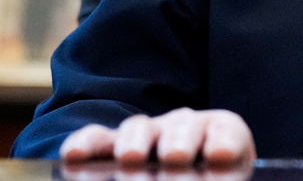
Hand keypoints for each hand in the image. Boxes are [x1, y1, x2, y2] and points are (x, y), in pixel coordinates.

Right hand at [60, 107, 255, 165]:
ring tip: (132, 158)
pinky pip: (97, 140)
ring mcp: (148, 134)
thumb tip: (204, 174)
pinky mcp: (112, 145)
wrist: (190, 169)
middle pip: (184, 127)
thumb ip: (212, 176)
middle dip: (179, 142)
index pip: (227, 134)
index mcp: (221, 139)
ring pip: (141, 128)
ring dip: (136, 142)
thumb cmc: (204, 176)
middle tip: (175, 157)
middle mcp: (185, 129)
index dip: (225, 142)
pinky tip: (73, 155)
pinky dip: (85, 144)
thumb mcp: (214, 177)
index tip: (220, 155)